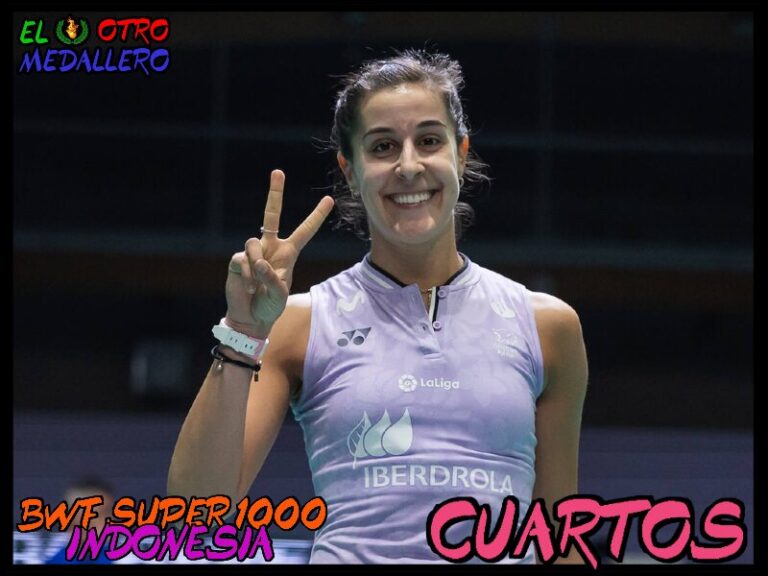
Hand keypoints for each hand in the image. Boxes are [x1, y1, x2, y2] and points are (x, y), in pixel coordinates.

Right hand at [225, 169, 333, 337]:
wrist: (250, 317)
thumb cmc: (270, 306)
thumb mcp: (279, 294)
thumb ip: (272, 278)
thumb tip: (260, 262)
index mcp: (288, 253)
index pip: (305, 231)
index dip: (316, 216)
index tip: (329, 200)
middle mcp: (270, 247)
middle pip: (272, 215)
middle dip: (274, 193)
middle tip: (278, 171)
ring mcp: (253, 252)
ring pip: (254, 244)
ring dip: (257, 265)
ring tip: (257, 285)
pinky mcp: (238, 259)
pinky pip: (243, 260)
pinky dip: (247, 276)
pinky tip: (249, 288)